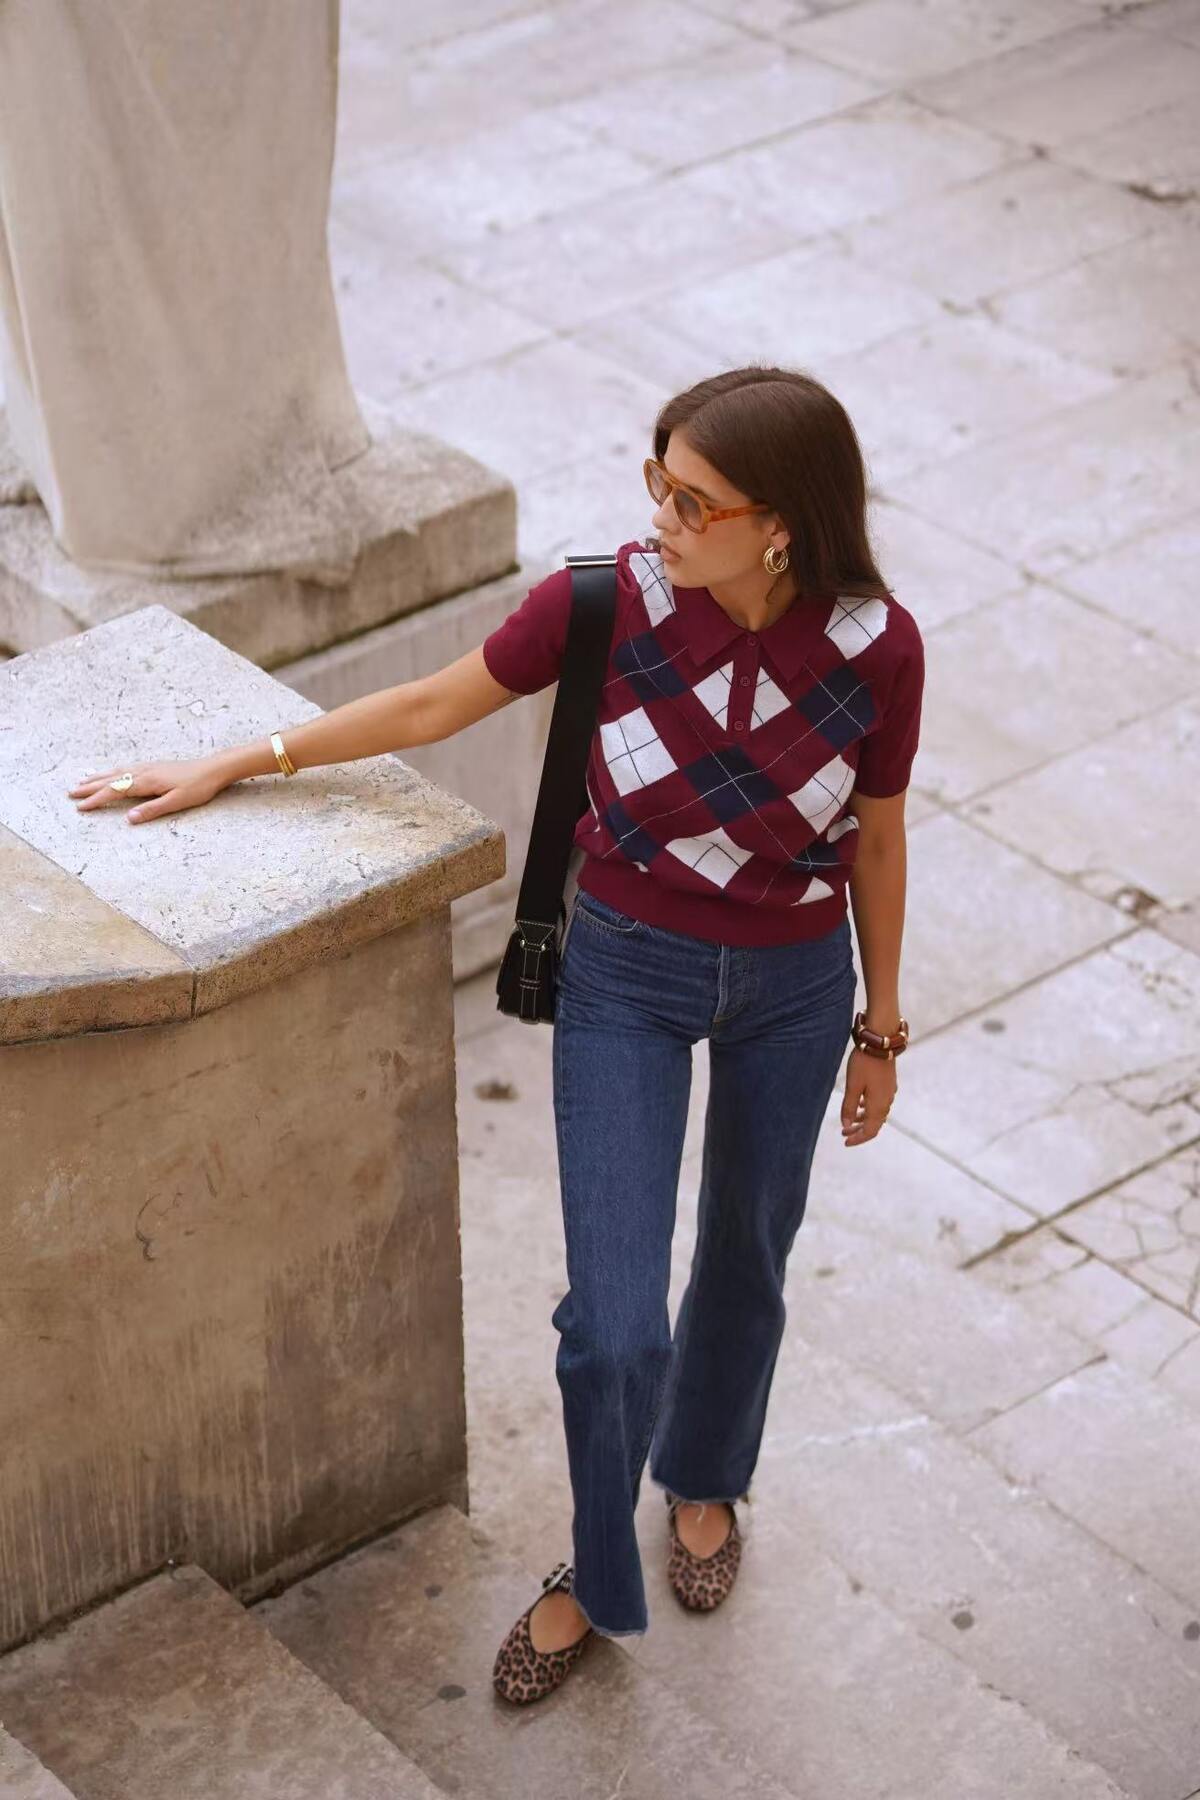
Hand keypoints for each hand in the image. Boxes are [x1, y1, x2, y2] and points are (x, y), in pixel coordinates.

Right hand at [66, 757, 227, 824]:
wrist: (213, 769)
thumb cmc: (198, 787)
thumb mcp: (177, 802)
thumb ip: (152, 810)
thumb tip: (129, 818)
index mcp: (146, 782)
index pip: (115, 791)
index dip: (97, 800)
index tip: (80, 807)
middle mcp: (143, 771)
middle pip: (110, 779)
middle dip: (89, 787)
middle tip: (70, 793)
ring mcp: (148, 767)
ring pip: (116, 772)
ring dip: (97, 777)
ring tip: (82, 781)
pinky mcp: (154, 766)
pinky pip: (125, 767)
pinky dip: (112, 771)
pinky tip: (111, 772)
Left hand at [840, 1045, 896, 1146]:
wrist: (880, 1041)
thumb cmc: (864, 1063)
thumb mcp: (852, 1086)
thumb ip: (849, 1107)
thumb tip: (846, 1126)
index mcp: (878, 1106)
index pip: (870, 1131)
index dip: (858, 1139)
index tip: (845, 1142)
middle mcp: (887, 1101)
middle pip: (874, 1124)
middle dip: (859, 1130)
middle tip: (843, 1133)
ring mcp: (889, 1092)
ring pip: (877, 1113)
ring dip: (863, 1119)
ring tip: (850, 1121)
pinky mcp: (888, 1083)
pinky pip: (879, 1102)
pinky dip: (868, 1108)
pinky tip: (860, 1103)